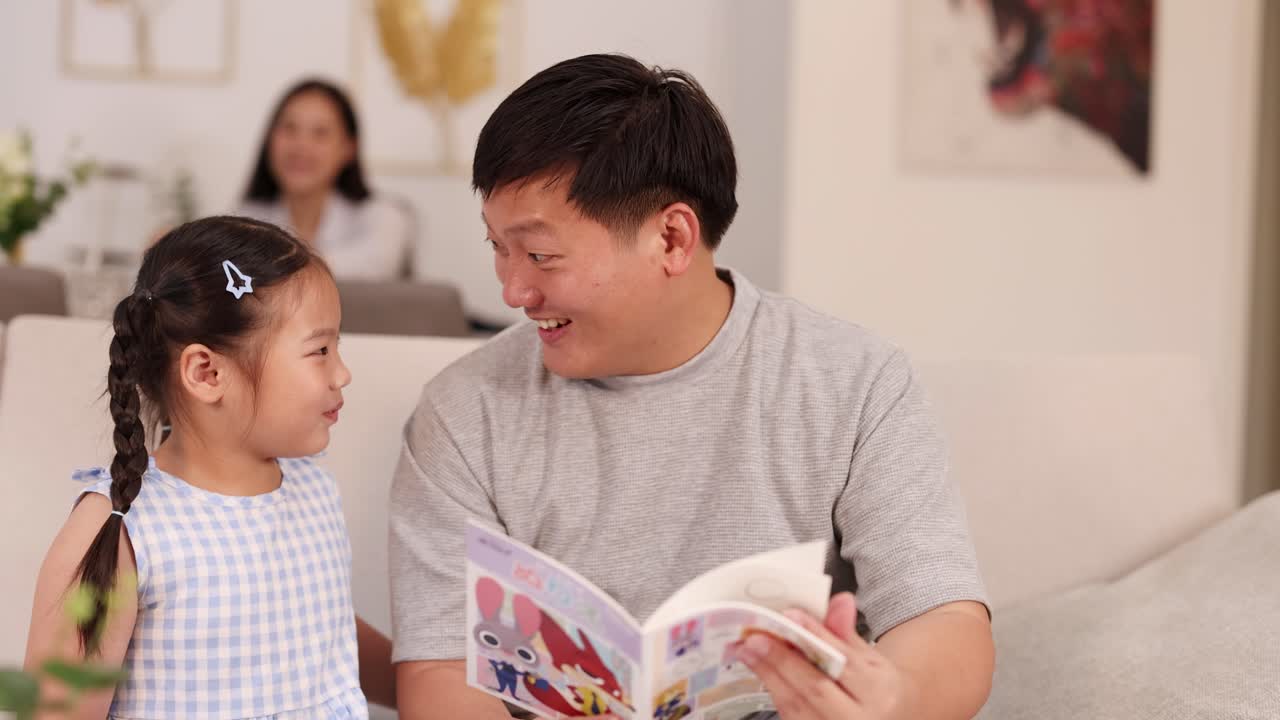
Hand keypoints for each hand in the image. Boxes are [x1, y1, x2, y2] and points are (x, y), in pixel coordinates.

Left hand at [737, 592, 912, 718]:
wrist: (885, 718)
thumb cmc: (873, 687)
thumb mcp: (870, 659)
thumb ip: (847, 633)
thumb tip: (840, 601)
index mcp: (878, 691)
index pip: (844, 662)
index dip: (817, 637)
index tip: (791, 615)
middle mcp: (858, 718)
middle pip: (816, 688)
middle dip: (783, 660)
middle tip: (756, 637)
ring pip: (797, 705)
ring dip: (769, 675)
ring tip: (748, 650)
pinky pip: (790, 715)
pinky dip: (774, 690)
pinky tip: (761, 671)